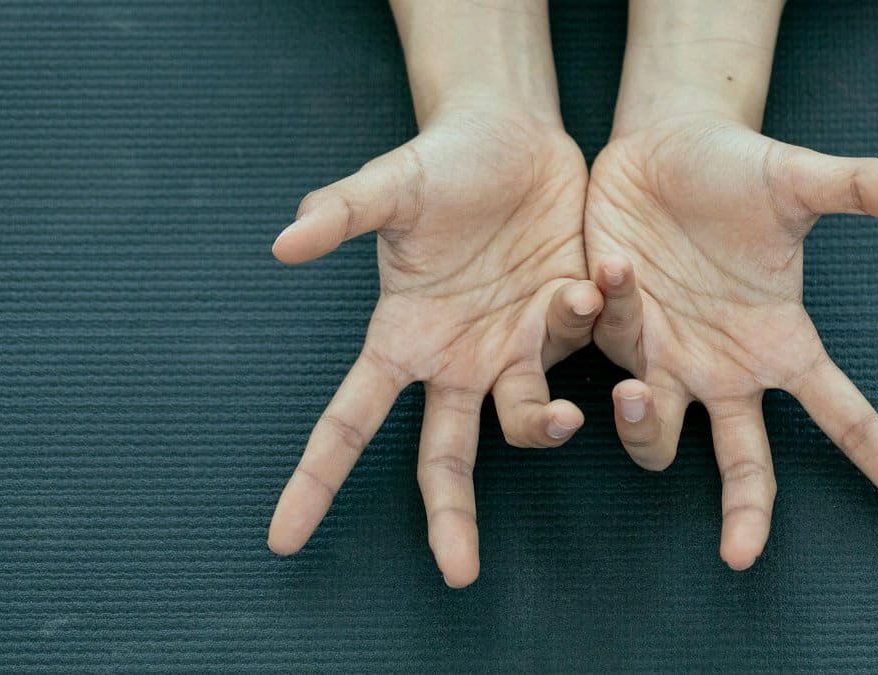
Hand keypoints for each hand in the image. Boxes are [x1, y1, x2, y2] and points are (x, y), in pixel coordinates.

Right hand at [267, 106, 599, 587]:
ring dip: (546, 416)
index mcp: (403, 339)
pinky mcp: (572, 324)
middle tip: (456, 571)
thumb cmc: (438, 166)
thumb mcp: (388, 187)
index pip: (349, 421)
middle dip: (449, 515)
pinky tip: (596, 275)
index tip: (282, 538)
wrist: (513, 138)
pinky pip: (586, 347)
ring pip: (530, 418)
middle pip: (446, 458)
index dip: (316, 479)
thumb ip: (339, 214)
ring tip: (564, 361)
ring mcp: (518, 348)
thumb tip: (282, 245)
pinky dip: (596, 322)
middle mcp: (458, 360)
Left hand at [584, 113, 877, 569]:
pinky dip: (605, 320)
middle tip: (741, 556)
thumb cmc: (737, 170)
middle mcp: (726, 369)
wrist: (661, 144)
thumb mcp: (798, 181)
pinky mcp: (610, 332)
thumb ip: (860, 190)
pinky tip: (610, 268)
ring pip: (656, 433)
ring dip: (644, 423)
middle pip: (746, 464)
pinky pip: (606, 350)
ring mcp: (665, 358)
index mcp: (782, 346)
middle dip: (746, 513)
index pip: (849, 422)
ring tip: (640, 389)